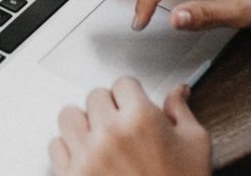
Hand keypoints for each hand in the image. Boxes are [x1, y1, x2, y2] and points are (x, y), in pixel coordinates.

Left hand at [49, 78, 211, 175]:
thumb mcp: (195, 145)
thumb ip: (181, 112)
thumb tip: (176, 91)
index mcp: (141, 119)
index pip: (123, 83)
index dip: (131, 95)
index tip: (134, 106)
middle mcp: (110, 132)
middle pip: (95, 96)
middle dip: (109, 107)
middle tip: (121, 125)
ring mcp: (87, 155)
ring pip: (69, 116)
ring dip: (83, 124)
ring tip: (99, 138)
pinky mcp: (71, 175)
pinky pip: (55, 146)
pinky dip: (69, 149)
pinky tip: (87, 157)